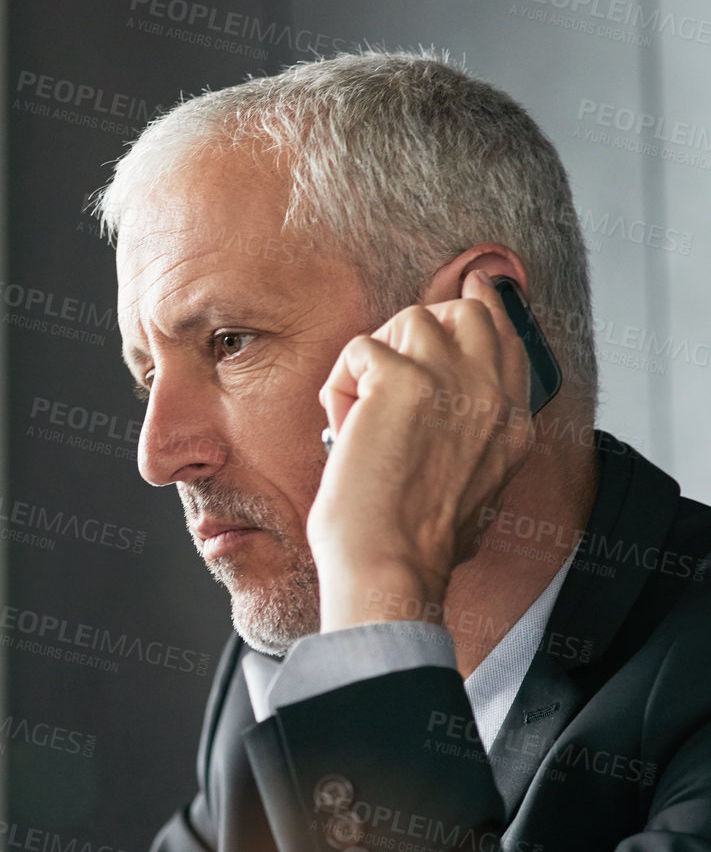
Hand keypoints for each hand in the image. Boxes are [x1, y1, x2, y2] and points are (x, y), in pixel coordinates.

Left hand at [309, 269, 533, 630]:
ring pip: (409, 320)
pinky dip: (339, 388)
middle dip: (420, 327)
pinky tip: (344, 431)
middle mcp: (492, 397)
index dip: (486, 308)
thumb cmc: (412, 546)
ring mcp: (451, 382)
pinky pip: (359, 350)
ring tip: (359, 418)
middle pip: (467, 311)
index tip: (474, 286)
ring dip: (372, 363)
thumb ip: (470, 446)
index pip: (508, 342)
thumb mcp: (471, 494)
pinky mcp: (402, 380)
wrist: (391, 565)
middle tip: (383, 367)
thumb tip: (440, 427)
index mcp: (513, 428)